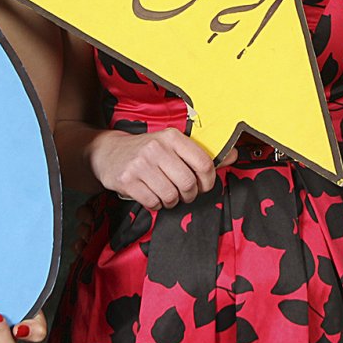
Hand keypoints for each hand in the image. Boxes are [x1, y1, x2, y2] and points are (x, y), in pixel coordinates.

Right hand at [87, 128, 236, 210]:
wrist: (108, 152)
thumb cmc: (147, 151)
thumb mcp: (173, 146)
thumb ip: (201, 153)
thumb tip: (234, 156)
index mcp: (172, 137)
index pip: (203, 163)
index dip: (208, 181)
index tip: (203, 186)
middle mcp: (156, 148)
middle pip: (188, 183)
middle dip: (189, 195)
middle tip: (184, 194)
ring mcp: (140, 164)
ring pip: (170, 196)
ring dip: (171, 201)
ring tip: (165, 193)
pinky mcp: (127, 180)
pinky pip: (153, 203)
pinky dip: (156, 205)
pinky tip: (151, 195)